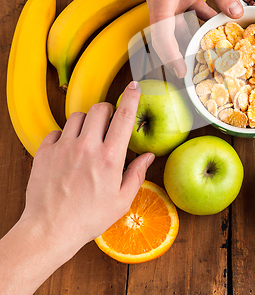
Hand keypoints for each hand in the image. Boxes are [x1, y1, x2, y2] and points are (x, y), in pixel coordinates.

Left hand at [19, 81, 153, 255]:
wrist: (49, 230)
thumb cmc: (88, 218)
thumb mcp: (121, 200)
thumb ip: (137, 174)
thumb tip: (147, 156)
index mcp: (110, 158)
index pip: (124, 117)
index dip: (131, 97)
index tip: (135, 86)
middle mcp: (87, 147)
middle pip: (99, 109)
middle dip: (107, 112)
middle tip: (108, 125)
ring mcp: (64, 148)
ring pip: (77, 116)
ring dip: (86, 123)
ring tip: (88, 138)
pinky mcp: (45, 153)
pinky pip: (57, 131)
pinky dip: (65, 136)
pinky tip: (68, 151)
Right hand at [146, 0, 242, 77]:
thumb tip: (238, 15)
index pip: (162, 36)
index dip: (171, 56)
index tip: (182, 73)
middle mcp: (161, 3)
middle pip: (168, 38)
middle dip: (183, 54)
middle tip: (201, 72)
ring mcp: (169, 1)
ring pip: (180, 28)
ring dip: (195, 39)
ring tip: (214, 54)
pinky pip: (190, 15)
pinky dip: (203, 21)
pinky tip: (220, 28)